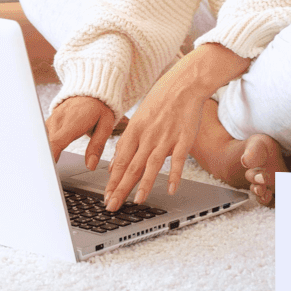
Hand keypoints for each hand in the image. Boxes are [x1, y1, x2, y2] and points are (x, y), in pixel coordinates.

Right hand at [43, 95, 121, 171]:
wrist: (91, 90)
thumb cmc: (100, 108)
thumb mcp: (105, 126)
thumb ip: (96, 147)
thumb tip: (90, 165)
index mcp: (73, 122)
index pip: (56, 142)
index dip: (50, 156)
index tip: (48, 170)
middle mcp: (59, 120)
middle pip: (45, 143)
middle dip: (44, 159)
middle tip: (44, 175)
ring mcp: (52, 119)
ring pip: (42, 139)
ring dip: (42, 153)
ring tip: (42, 169)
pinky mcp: (49, 121)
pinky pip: (43, 135)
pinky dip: (43, 146)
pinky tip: (44, 157)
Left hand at [103, 43, 248, 207]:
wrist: (183, 84)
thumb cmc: (159, 103)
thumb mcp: (137, 121)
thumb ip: (127, 145)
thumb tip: (114, 166)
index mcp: (134, 131)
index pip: (120, 161)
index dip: (112, 181)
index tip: (107, 196)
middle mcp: (147, 136)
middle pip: (131, 167)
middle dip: (121, 189)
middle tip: (113, 205)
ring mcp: (165, 138)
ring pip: (151, 166)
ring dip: (143, 185)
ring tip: (137, 201)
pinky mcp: (183, 139)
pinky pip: (177, 160)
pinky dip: (174, 175)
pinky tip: (170, 189)